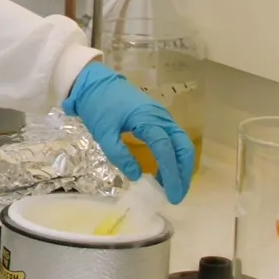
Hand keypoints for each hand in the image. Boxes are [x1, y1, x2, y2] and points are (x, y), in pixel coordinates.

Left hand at [64, 62, 196, 204]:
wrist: (95, 82)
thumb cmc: (98, 105)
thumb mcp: (103, 132)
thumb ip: (119, 154)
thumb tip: (136, 176)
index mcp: (148, 119)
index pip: (166, 149)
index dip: (170, 173)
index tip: (170, 195)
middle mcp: (161, 117)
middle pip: (183, 147)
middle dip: (183, 173)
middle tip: (176, 196)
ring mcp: (162, 116)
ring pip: (181, 144)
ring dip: (180, 166)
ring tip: (172, 187)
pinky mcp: (158, 118)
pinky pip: (173, 139)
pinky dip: (174, 157)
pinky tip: (165, 171)